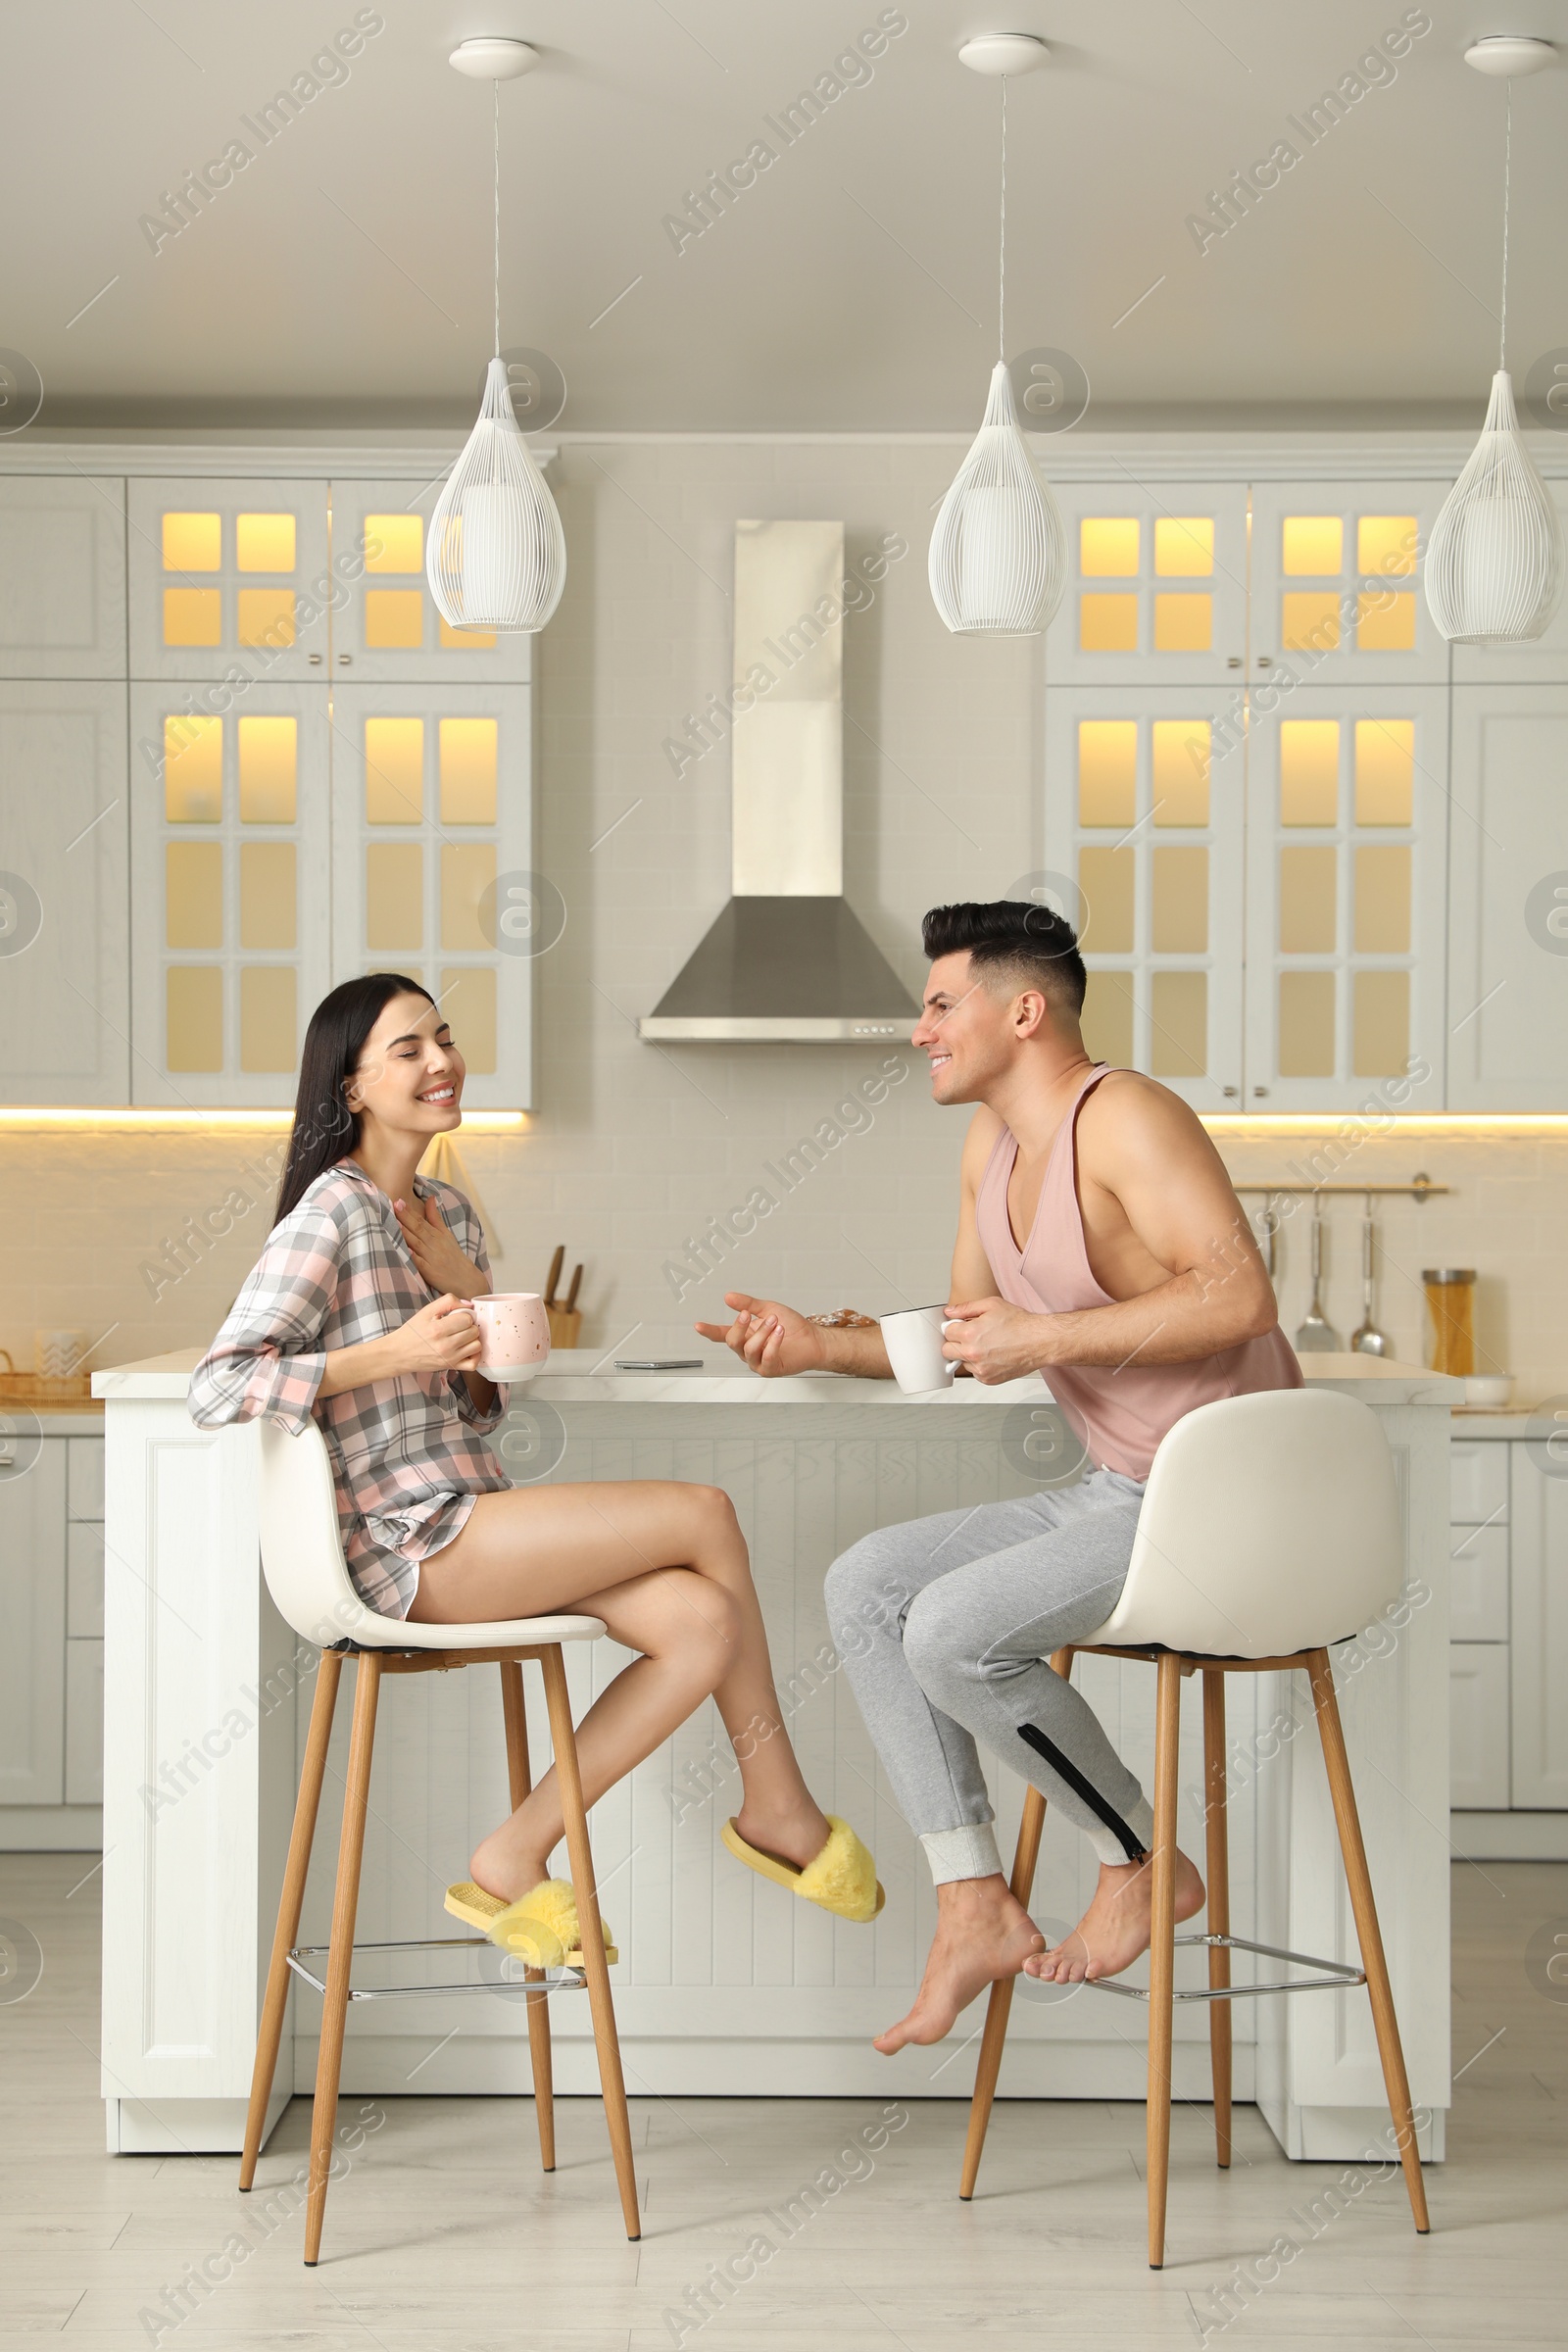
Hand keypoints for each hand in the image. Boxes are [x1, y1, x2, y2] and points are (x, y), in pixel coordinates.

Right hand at [387, 1294, 481, 1377]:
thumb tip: (468, 1305)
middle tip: (460, 1326)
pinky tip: (467, 1349)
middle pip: (474, 1331)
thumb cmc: (413, 1331)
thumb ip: (448, 1302)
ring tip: (463, 1336)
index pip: (467, 1319)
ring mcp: (449, 1358)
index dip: (465, 1315)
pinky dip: (474, 1356)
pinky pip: (473, 1364)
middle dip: (469, 1326)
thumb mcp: (426, 1311)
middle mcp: (445, 1346)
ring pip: (477, 1346)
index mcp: (438, 1329)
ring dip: (473, 1339)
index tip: (458, 1317)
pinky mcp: (451, 1367)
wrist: (399, 1353)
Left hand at [393, 1191, 486, 1301]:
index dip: (410, 1211)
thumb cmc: (454, 1256)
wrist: (467, 1280)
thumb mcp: (447, 1234)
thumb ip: (435, 1217)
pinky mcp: (430, 1272)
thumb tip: (430, 1197)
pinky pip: (420, 1263)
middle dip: (406, 1217)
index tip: (399, 1200)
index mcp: (438, 1235)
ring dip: (406, 1233)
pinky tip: (406, 1250)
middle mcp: (435, 1244)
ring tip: (395, 1222)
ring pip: (417, 1243)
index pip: (421, 1221)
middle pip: (418, 1229)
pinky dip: (413, 1256)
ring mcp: (432, 1258)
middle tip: (395, 1204)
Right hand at [693, 1293, 827, 1378]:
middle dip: (739, 1326)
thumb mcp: (768, 1309)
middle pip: (732, 1341)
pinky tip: (779, 1333)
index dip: (709, 1330)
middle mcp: (748, 1350)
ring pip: (748, 1349)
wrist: (813, 1339)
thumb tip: (729, 1297)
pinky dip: (773, 1344)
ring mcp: (758, 1362)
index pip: (722, 1334)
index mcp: (745, 1336)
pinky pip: (766, 1359)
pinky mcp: (770, 1370)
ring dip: (762, 1332)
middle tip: (749, 1314)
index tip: (698, 1325)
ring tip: (775, 1322)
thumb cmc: (793, 1327)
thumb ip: (748, 1304)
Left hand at [941, 1296, 1050, 1385]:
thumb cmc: (1020, 1324)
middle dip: (954, 1342)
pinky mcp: (988, 1379)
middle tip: (969, 1337)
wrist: (1039, 1341)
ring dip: (967, 1355)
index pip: (946, 1332)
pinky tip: (992, 1355)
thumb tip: (950, 1312)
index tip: (960, 1327)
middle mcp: (973, 1354)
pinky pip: (974, 1372)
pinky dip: (979, 1365)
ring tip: (987, 1345)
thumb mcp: (992, 1305)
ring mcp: (980, 1369)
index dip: (953, 1327)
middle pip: (946, 1351)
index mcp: (970, 1334)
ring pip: (961, 1363)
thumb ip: (966, 1308)